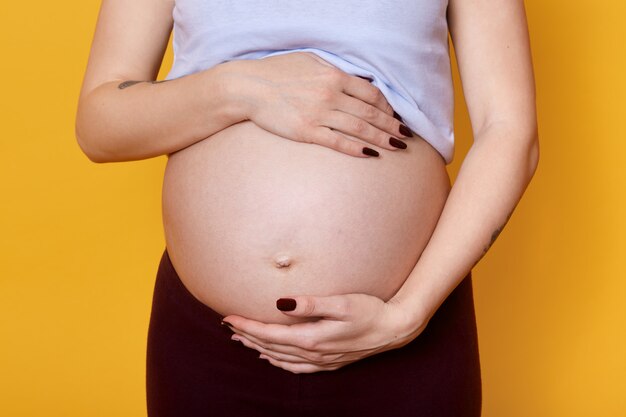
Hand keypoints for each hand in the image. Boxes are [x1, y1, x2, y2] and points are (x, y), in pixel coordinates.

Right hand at [221, 51, 412, 156]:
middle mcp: (331, 94)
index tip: (395, 116)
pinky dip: (356, 149)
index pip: (371, 93)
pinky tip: (371, 155)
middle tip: (407, 137)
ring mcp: (319, 114)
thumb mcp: (310, 60)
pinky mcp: (307, 132)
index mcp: (334, 75)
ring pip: (359, 129)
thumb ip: (334, 69)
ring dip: (382, 139)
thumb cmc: (278, 72)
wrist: (248, 88)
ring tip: (397, 147)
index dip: (387, 107)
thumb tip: (356, 78)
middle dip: (392, 126)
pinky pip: (338, 143)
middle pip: (371, 113)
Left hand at [222, 293, 426, 373]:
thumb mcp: (341, 303)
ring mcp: (321, 361)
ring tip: (242, 340)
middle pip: (271, 347)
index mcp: (312, 338)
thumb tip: (280, 303)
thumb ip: (310, 304)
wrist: (394, 328)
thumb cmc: (370, 310)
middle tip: (228, 326)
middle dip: (248, 336)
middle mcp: (313, 353)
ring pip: (281, 357)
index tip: (228, 318)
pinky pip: (296, 367)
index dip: (247, 326)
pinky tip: (272, 357)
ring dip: (259, 348)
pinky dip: (279, 362)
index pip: (270, 334)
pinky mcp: (329, 362)